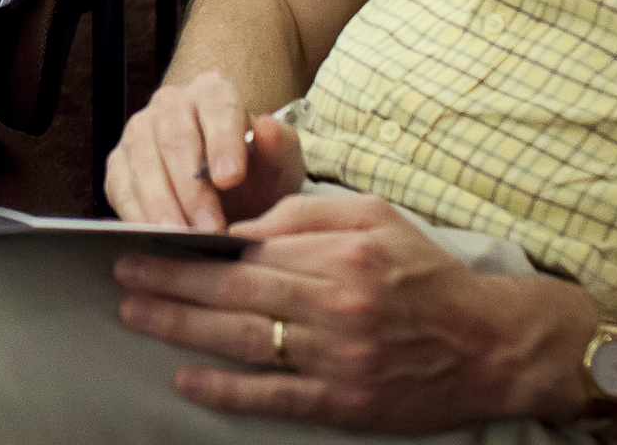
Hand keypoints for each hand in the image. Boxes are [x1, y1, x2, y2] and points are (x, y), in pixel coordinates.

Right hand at [107, 73, 306, 228]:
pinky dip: (136, 213)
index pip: (218, 109)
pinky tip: (154, 237)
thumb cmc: (255, 176)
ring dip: (162, 204)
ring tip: (181, 237)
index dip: (223, 143)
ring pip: (144, 162)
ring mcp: (140, 131)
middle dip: (192, 188)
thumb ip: (279, 148)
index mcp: (214, 93)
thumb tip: (266, 126)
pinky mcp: (119, 163)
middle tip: (210, 227)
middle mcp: (171, 104)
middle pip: (176, 139)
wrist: (230, 195)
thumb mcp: (279, 166)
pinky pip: (121, 187)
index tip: (230, 179)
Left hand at [113, 194, 540, 430]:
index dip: (197, 246)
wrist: (491, 344)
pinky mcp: (345, 401)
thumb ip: (308, 214)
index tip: (154, 238)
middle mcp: (335, 305)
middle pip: (235, 290)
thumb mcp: (376, 218)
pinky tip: (187, 378)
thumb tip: (245, 222)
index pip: (251, 248)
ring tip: (137, 313)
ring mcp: (338, 358)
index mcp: (340, 255)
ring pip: (244, 339)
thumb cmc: (428, 275)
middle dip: (172, 280)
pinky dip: (226, 389)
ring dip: (182, 326)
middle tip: (124, 272)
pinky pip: (273, 395)